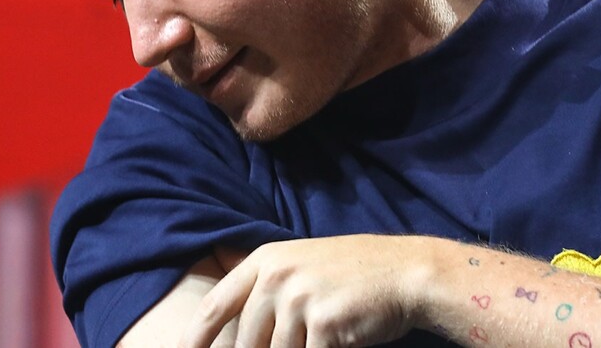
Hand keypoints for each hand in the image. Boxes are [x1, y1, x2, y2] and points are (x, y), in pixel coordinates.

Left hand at [179, 235, 430, 347]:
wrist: (406, 272)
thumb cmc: (356, 272)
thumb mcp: (303, 263)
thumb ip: (267, 284)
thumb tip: (238, 317)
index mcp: (266, 261)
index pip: (215, 306)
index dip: (194, 339)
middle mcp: (276, 277)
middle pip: (246, 342)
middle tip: (299, 342)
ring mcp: (298, 299)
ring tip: (327, 332)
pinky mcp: (322, 324)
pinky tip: (338, 341)